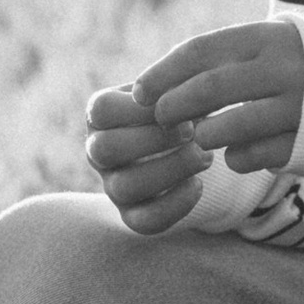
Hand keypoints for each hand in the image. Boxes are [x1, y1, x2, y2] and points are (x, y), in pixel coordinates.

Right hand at [83, 82, 206, 237]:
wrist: (191, 139)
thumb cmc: (179, 104)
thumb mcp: (177, 85)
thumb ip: (177, 81)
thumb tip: (187, 87)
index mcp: (101, 113)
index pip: (102, 110)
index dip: (140, 109)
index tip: (177, 104)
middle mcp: (98, 150)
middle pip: (104, 150)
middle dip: (152, 140)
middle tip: (192, 131)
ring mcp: (112, 184)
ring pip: (124, 188)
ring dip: (170, 171)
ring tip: (204, 156)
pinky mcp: (132, 214)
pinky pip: (143, 221)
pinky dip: (175, 205)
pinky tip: (198, 185)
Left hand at [135, 21, 303, 179]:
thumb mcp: (275, 45)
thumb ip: (227, 57)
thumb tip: (158, 78)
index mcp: (270, 37)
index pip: (202, 50)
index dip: (164, 72)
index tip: (138, 91)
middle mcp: (285, 69)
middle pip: (211, 88)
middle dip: (174, 106)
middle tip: (158, 119)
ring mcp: (299, 108)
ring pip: (229, 127)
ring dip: (204, 136)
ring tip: (199, 138)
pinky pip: (254, 156)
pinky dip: (236, 158)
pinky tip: (235, 155)